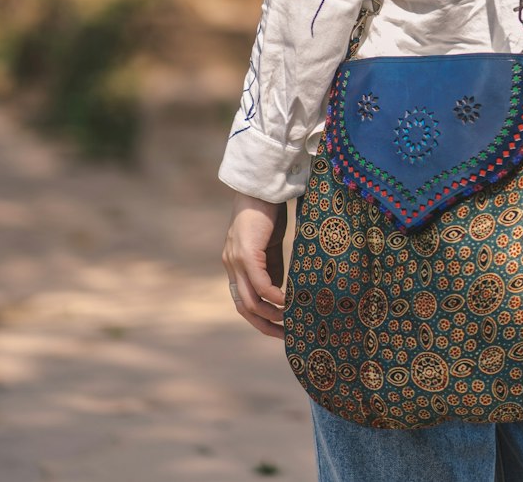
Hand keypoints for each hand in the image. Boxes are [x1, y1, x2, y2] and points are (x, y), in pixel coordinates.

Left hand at [222, 192, 287, 338]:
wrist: (262, 186)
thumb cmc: (268, 212)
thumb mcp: (270, 246)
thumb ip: (271, 268)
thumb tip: (281, 294)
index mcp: (235, 265)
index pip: (243, 301)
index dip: (260, 319)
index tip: (280, 329)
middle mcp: (231, 265)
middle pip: (244, 307)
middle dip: (265, 325)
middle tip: (287, 336)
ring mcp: (236, 260)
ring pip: (250, 300)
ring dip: (271, 315)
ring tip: (292, 320)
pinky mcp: (247, 253)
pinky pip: (260, 284)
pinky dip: (274, 297)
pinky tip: (289, 301)